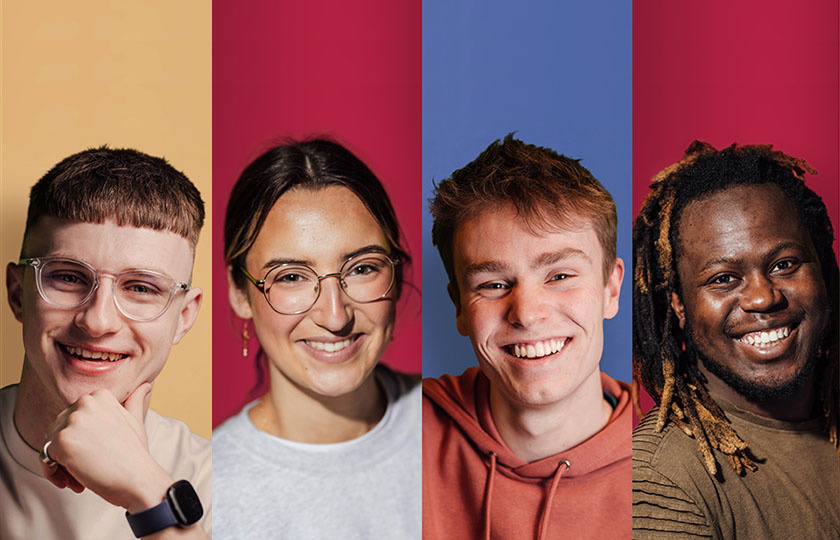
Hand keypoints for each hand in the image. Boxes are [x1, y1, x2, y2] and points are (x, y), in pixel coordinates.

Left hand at [39, 383, 173, 511]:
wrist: (138, 478)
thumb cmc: (135, 453)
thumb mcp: (135, 421)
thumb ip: (134, 402)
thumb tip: (145, 386)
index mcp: (100, 395)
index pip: (73, 416)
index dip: (81, 437)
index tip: (95, 451)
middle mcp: (84, 403)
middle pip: (60, 429)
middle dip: (69, 451)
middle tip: (89, 468)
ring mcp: (72, 421)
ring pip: (51, 443)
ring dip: (61, 463)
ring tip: (81, 477)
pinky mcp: (62, 442)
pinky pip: (45, 459)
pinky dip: (53, 474)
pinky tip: (74, 482)